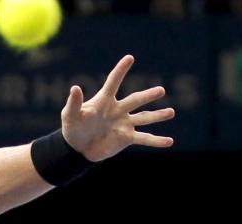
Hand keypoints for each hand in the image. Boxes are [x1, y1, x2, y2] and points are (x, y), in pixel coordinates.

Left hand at [61, 55, 176, 161]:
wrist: (78, 148)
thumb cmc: (73, 128)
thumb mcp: (70, 116)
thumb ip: (74, 103)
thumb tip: (75, 88)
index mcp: (104, 100)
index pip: (113, 82)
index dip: (120, 71)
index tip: (130, 57)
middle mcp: (118, 109)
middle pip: (135, 100)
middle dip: (147, 96)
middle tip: (161, 91)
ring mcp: (124, 123)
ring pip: (144, 118)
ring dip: (158, 116)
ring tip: (171, 112)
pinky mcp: (127, 138)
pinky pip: (144, 138)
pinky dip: (156, 141)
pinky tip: (169, 142)